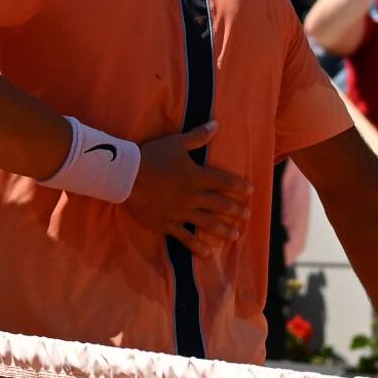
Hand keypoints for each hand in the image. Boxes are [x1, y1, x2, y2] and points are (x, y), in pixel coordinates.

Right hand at [125, 120, 251, 256]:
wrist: (128, 176)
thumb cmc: (152, 156)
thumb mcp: (176, 143)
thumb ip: (198, 136)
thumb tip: (216, 124)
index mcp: (197, 176)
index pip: (225, 182)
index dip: (239, 186)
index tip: (250, 191)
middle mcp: (193, 196)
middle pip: (220, 204)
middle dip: (236, 210)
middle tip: (247, 215)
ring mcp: (181, 212)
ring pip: (208, 223)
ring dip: (224, 229)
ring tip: (235, 235)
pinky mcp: (167, 223)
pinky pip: (185, 237)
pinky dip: (197, 246)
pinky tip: (206, 253)